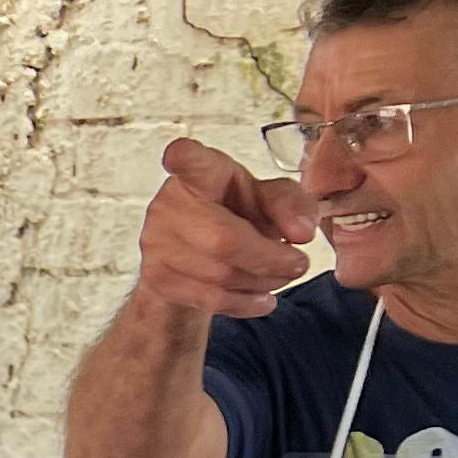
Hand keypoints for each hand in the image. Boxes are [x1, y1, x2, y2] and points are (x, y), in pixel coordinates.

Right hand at [133, 139, 316, 320]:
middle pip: (222, 239)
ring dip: (262, 282)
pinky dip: (245, 303)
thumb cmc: (237, 214)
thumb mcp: (270, 199)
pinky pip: (209, 299)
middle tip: (298, 264)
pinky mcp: (156, 278)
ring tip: (280, 277)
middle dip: (269, 258)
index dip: (181, 158)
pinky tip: (262, 299)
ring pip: (219, 274)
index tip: (175, 154)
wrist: (196, 253)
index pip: (188, 161)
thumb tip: (302, 233)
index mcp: (201, 174)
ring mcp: (156, 243)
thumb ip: (293, 205)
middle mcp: (170, 204)